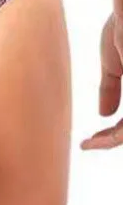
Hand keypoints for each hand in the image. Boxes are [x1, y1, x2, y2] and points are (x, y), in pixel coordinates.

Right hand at [81, 12, 122, 150]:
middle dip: (112, 139)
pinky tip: (94, 139)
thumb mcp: (114, 62)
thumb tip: (103, 114)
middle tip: (89, 142)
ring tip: (89, 143)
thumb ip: (110, 88)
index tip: (90, 136)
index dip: (113, 131)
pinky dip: (113, 137)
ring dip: (111, 141)